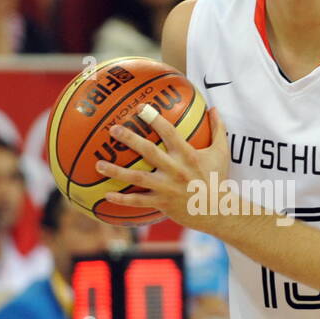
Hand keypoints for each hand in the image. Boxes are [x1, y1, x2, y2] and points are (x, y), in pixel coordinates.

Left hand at [96, 106, 230, 229]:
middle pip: (148, 152)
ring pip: (137, 178)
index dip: (155, 119)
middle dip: (130, 139)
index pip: (169, 132)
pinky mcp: (162, 204)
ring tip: (98, 164)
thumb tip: (213, 107)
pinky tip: (106, 195)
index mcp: (188, 155)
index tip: (141, 108)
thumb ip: (218, 128)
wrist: (218, 211)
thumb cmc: (217, 178)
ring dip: (116, 171)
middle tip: (113, 129)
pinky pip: (138, 202)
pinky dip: (122, 200)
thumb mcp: (221, 152)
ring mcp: (167, 188)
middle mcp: (175, 170)